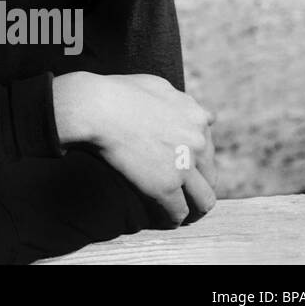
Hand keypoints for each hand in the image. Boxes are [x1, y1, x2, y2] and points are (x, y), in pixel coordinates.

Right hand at [55, 72, 216, 224]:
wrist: (94, 106)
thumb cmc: (116, 91)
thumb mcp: (156, 85)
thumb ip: (179, 100)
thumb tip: (196, 110)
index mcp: (196, 116)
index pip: (207, 147)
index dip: (196, 160)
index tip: (185, 169)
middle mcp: (196, 140)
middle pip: (210, 175)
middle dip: (198, 186)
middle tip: (184, 195)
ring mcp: (184, 165)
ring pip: (203, 200)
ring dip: (193, 209)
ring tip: (182, 215)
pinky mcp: (166, 186)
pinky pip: (177, 212)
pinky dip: (171, 219)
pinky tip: (161, 220)